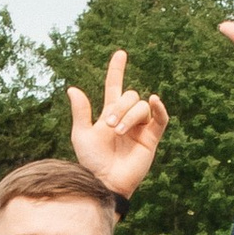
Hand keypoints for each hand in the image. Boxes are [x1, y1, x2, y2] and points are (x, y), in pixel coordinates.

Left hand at [66, 50, 169, 200]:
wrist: (105, 181)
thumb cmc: (91, 161)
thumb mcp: (81, 135)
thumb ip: (81, 112)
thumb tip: (73, 88)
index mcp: (110, 114)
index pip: (115, 86)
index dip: (117, 70)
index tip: (120, 54)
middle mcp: (127, 118)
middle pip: (130, 96)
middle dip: (119, 107)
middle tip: (109, 126)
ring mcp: (140, 128)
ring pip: (141, 106)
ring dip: (130, 116)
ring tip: (119, 132)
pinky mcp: (152, 138)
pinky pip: (161, 119)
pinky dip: (159, 108)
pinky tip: (155, 101)